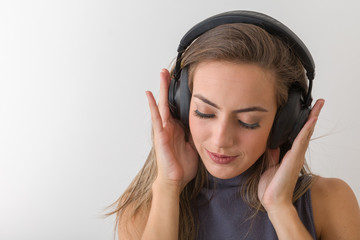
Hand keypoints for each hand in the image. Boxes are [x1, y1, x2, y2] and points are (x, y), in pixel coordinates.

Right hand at [146, 69, 198, 191]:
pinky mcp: (160, 136)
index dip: (178, 94)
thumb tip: (207, 123)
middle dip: (168, 86)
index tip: (181, 81)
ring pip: (162, 105)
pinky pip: (157, 118)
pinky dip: (153, 106)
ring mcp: (163, 130)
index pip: (177, 107)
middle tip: (168, 71)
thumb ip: (197, 133)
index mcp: (177, 128)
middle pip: (168, 102)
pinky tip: (150, 95)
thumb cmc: (183, 165)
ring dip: (161, 90)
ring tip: (162, 75)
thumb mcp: (195, 145)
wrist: (176, 180)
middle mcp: (169, 126)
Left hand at [258, 99, 324, 211]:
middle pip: (306, 131)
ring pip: (306, 133)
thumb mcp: (269, 165)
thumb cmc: (271, 187)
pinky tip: (311, 120)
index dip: (303, 122)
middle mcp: (295, 154)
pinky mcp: (293, 159)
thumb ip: (272, 154)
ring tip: (318, 105)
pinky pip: (300, 142)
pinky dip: (306, 130)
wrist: (273, 201)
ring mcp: (296, 156)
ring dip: (312, 118)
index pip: (298, 134)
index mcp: (289, 154)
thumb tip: (272, 143)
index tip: (307, 110)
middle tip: (318, 102)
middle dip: (312, 115)